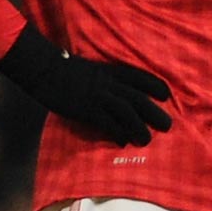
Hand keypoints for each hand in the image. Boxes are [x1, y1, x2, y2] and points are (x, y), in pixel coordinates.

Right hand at [0, 26, 171, 145]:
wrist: (43, 69)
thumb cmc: (64, 68)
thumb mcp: (91, 68)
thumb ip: (105, 78)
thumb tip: (114, 90)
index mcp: (110, 71)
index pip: (139, 77)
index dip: (155, 86)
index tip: (166, 96)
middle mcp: (108, 83)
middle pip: (139, 98)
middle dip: (155, 112)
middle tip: (168, 125)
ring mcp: (97, 96)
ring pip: (127, 112)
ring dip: (139, 127)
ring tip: (146, 140)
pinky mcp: (86, 109)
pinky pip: (107, 123)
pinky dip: (117, 133)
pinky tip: (123, 142)